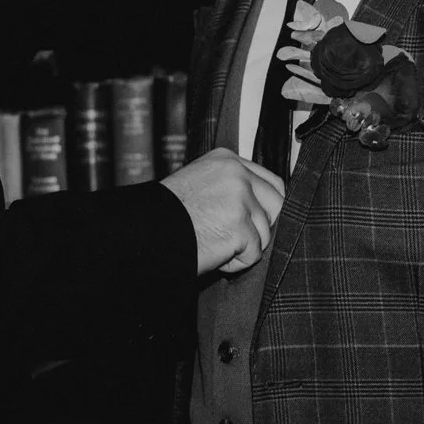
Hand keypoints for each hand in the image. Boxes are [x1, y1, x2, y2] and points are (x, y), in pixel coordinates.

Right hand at [164, 148, 285, 274]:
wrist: (147, 232)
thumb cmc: (167, 214)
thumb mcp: (199, 183)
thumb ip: (230, 185)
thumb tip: (259, 204)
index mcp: (226, 160)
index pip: (271, 183)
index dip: (265, 206)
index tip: (254, 219)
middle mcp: (236, 175)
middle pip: (277, 205)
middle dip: (261, 226)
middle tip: (236, 236)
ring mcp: (239, 201)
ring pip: (265, 233)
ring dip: (244, 247)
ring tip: (214, 242)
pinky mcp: (239, 229)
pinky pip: (253, 255)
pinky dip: (234, 263)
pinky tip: (212, 252)